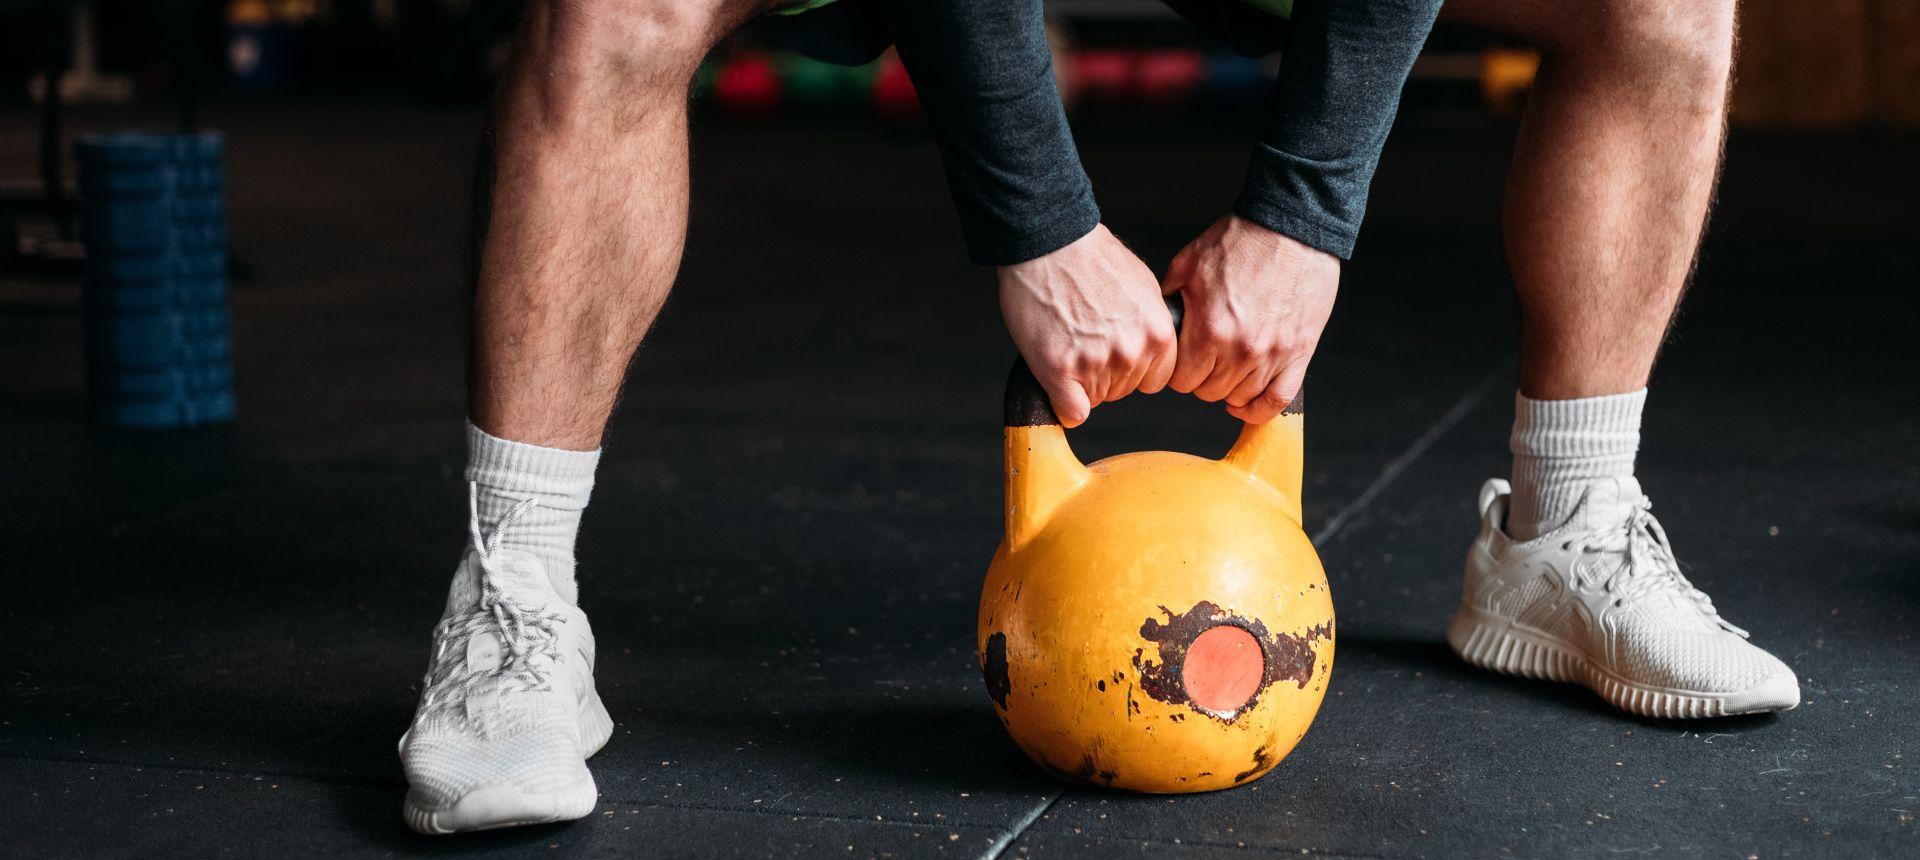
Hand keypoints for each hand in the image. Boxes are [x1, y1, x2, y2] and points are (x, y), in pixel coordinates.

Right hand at [998, 224, 1176, 426]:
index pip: (1155, 381)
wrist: (1048, 243)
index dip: (1133, 369)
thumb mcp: (1143, 287)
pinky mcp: (1060, 370)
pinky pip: (1071, 413)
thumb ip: (1151, 325)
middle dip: (1105, 372)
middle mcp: (1131, 353)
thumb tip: (1151, 349)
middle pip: (1123, 391)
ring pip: (1094, 400)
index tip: (1115, 352)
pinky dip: (1062, 403)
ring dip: (1079, 381)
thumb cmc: (1090, 258)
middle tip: (1084, 337)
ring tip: (1067, 339)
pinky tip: (1057, 380)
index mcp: (1158, 334)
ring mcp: (1095, 363)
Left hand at [1164, 214, 1338, 423]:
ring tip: (1227, 366)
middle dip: (1201, 377)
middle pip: (1208, 392)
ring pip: (1240, 398)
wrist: (1291, 226)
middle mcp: (1240, 350)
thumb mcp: (1187, 265)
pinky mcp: (1299, 353)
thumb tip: (1158, 325)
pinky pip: (1277, 401)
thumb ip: (1169, 301)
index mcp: (1209, 330)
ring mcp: (1273, 355)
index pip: (1179, 379)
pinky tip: (1246, 402)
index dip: (1176, 369)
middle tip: (1205, 357)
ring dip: (1229, 387)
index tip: (1182, 357)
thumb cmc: (1240, 240)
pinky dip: (1259, 408)